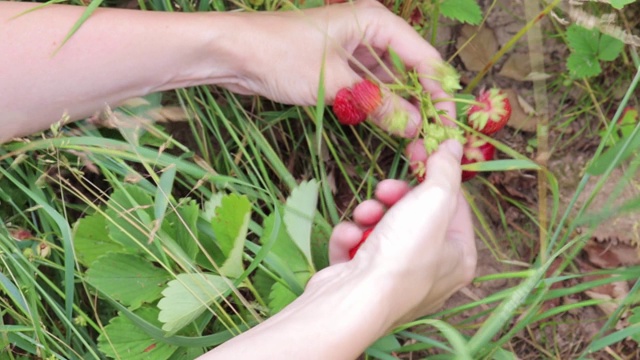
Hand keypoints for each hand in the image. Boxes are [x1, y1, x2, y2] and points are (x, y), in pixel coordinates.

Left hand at [224, 0, 455, 136]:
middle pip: (410, 71)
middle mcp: (370, 33)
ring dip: (401, 111)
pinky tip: (391, 129)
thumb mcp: (334, 83)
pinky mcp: (339, 68)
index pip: (423, 58)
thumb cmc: (281, 55)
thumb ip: (377, 104)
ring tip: (414, 142)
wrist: (232, 53)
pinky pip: (369, 89)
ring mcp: (354, 51)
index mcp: (376, 22)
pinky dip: (379, 108)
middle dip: (422, 105)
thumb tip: (414, 127)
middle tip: (431, 141)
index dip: (439, 93)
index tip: (447, 126)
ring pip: (390, 83)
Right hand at [323, 140, 476, 325]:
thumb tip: (455, 146)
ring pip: (383, 230)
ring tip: (363, 217)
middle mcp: (431, 273)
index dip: (435, 175)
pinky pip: (358, 249)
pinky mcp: (362, 283)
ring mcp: (394, 280)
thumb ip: (445, 171)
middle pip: (416, 216)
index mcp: (459, 257)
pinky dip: (350, 240)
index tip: (419, 150)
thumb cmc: (403, 254)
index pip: (454, 205)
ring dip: (369, 215)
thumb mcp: (433, 201)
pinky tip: (347, 239)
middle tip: (385, 189)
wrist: (353, 301)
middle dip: (395, 198)